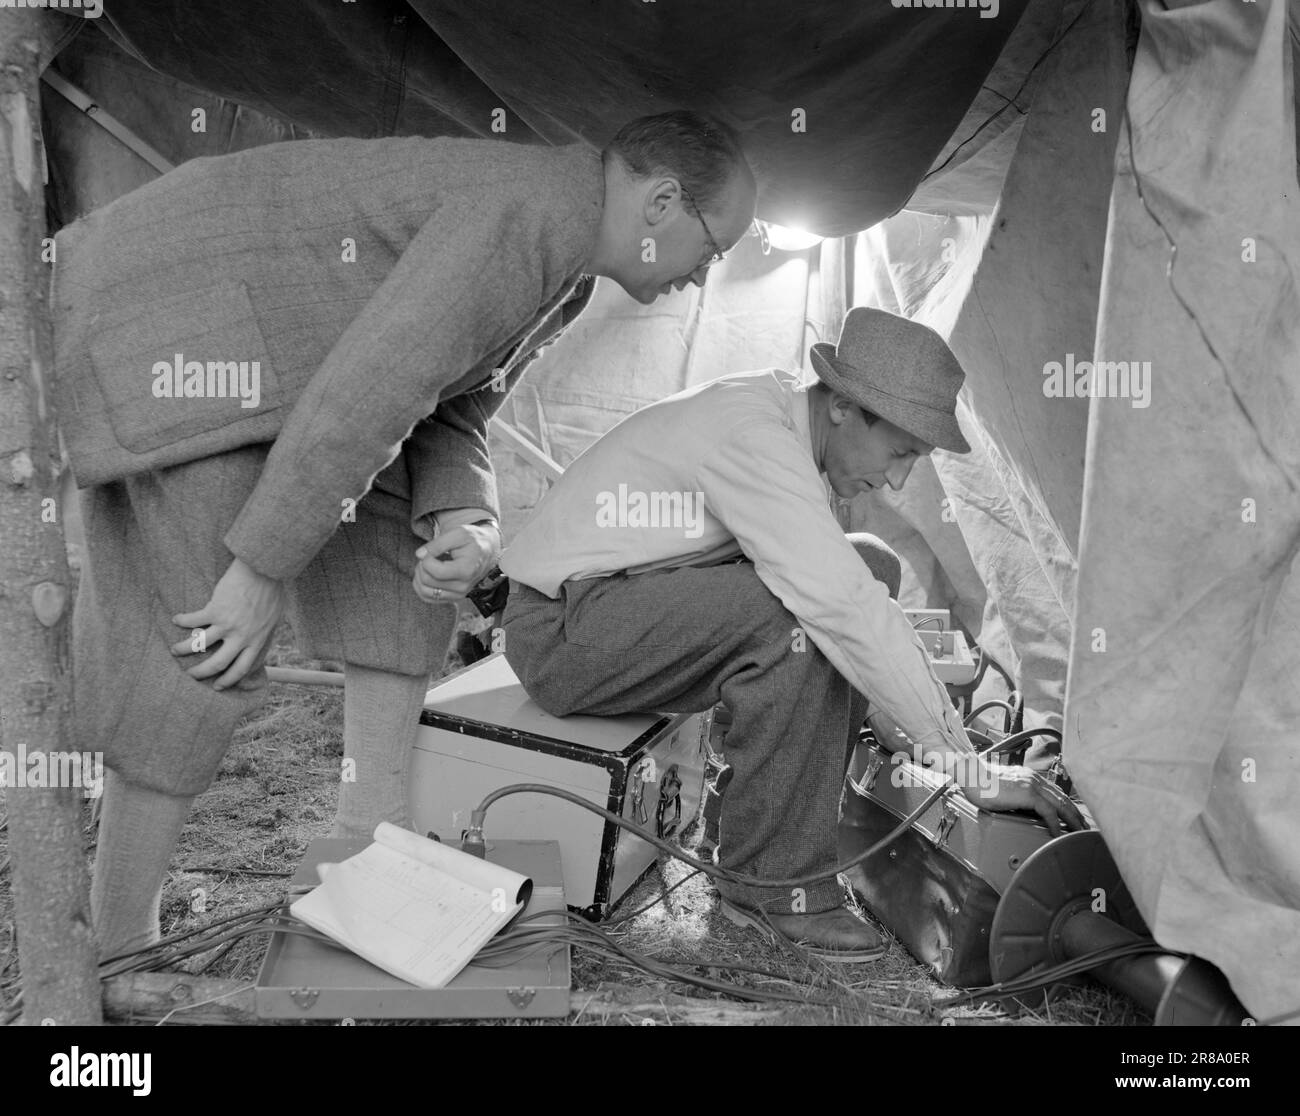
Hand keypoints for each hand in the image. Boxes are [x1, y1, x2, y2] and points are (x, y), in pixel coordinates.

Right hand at [170, 557, 285, 690]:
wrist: (265, 569)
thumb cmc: (272, 589)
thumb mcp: (274, 616)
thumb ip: (263, 630)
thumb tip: (258, 639)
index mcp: (257, 640)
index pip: (242, 668)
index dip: (229, 679)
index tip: (218, 686)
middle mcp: (241, 636)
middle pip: (218, 664)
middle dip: (201, 673)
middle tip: (190, 675)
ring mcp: (227, 624)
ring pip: (199, 645)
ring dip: (183, 649)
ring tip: (174, 650)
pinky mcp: (215, 609)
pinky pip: (193, 620)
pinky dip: (182, 621)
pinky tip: (176, 619)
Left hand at [412, 522, 499, 602]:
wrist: (486, 551)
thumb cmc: (472, 540)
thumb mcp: (458, 534)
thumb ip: (437, 544)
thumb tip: (419, 554)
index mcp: (466, 571)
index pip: (435, 571)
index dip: (426, 558)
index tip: (431, 549)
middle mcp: (463, 587)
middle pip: (427, 581)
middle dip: (422, 565)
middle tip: (429, 554)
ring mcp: (458, 595)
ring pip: (424, 591)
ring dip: (420, 576)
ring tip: (428, 564)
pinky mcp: (452, 598)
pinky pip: (427, 597)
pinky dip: (421, 586)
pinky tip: (427, 573)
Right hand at [958, 760, 1085, 836]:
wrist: (972, 775)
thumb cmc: (981, 783)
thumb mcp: (1004, 789)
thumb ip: (1016, 796)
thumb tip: (1020, 809)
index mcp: (1030, 777)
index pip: (1055, 793)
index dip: (1068, 806)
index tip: (1075, 818)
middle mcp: (1034, 779)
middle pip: (1063, 799)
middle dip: (1076, 814)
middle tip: (1085, 828)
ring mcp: (1032, 785)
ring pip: (1061, 804)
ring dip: (1072, 820)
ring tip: (1079, 833)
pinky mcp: (1027, 793)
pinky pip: (1048, 811)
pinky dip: (1056, 823)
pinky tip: (1058, 833)